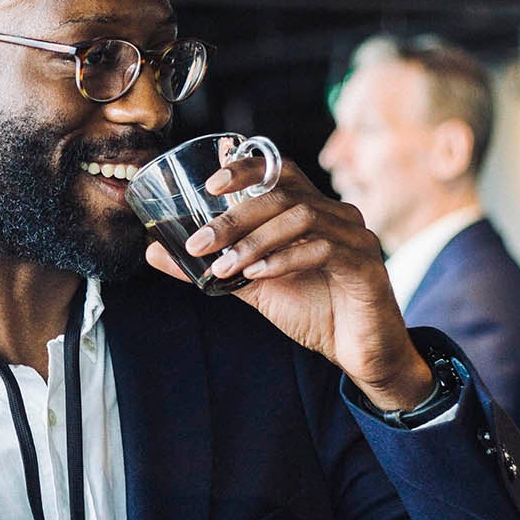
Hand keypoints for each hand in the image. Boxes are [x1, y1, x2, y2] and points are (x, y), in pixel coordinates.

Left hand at [144, 156, 432, 408]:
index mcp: (312, 209)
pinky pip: (321, 249)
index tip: (210, 184)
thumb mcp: (253, 285)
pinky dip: (282, 259)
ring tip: (222, 266)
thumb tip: (155, 252)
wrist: (361, 352)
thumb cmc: (314, 311)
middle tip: (199, 243)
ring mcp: (354, 235)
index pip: (279, 170)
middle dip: (234, 217)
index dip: (246, 168)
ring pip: (299, 217)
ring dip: (254, 241)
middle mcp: (336, 213)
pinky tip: (256, 275)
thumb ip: (211, 265)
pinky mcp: (365, 263)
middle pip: (281, 193)